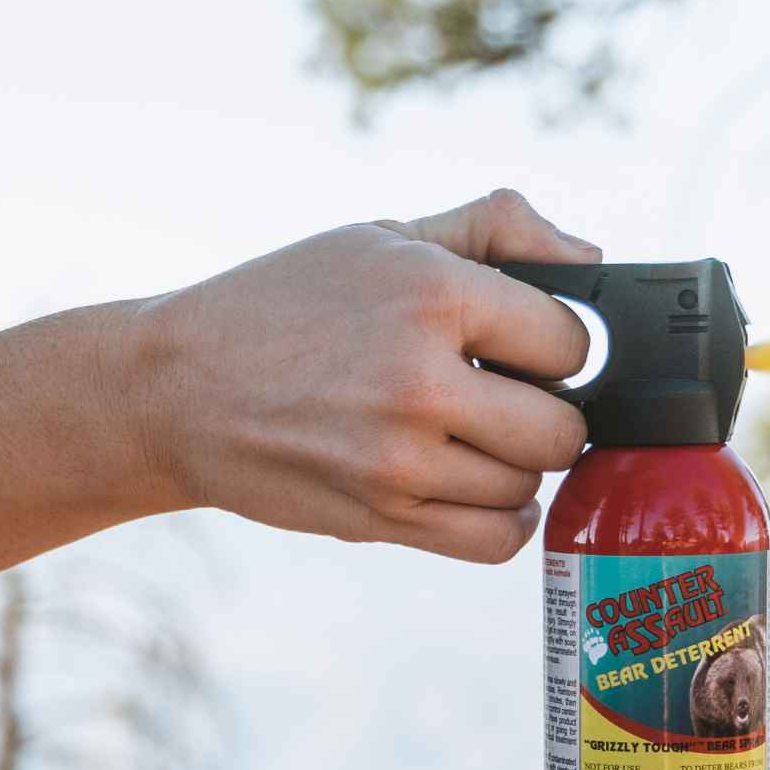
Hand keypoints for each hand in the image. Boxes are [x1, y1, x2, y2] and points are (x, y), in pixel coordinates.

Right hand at [129, 189, 599, 562]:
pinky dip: (503, 520)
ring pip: (529, 486)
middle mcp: (420, 379)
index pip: (571, 344)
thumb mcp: (385, 235)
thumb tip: (592, 259)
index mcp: (431, 292)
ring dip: (515, 467)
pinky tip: (476, 487)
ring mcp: (400, 459)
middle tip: (505, 400)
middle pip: (562, 429)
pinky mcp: (382, 518)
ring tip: (471, 437)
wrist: (177, 389)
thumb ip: (498, 229)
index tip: (524, 351)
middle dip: (546, 414)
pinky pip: (497, 541)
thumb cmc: (290, 304)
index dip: (557, 349)